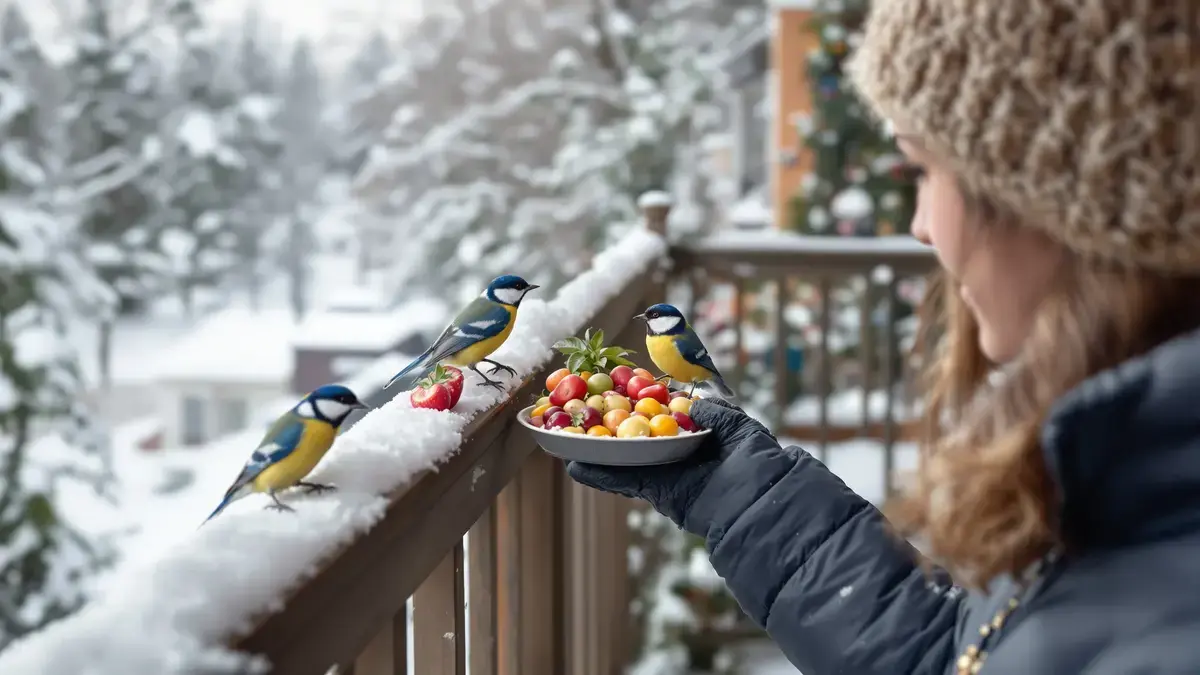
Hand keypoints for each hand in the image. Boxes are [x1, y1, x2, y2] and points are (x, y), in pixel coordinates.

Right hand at [566, 398, 777, 526]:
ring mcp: (663, 473)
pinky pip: (624, 481)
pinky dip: (600, 475)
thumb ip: (714, 411)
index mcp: (693, 436)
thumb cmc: (756, 461)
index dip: (637, 401)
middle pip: (634, 436)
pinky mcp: (656, 491)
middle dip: (607, 425)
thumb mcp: (738, 426)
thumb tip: (689, 401)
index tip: (614, 388)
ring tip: (566, 438)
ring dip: (595, 450)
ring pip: (623, 458)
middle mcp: (674, 453)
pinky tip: (575, 466)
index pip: (660, 414)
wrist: (760, 499)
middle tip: (579, 411)